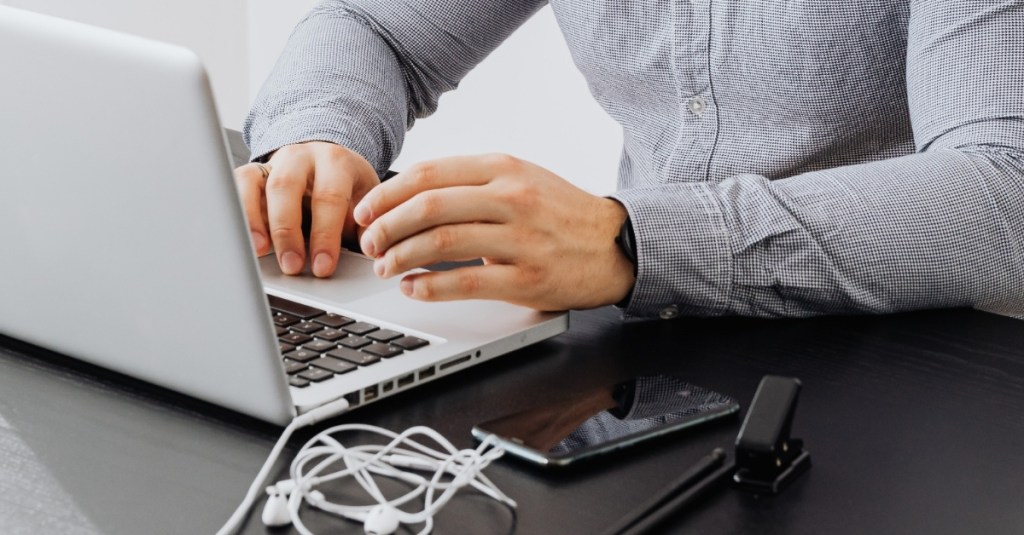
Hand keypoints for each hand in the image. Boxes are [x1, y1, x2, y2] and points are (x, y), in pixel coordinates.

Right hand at [233, 142, 379, 276]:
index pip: (329, 197)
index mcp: (336, 162)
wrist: (330, 163)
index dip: (325, 235)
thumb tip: (374, 254)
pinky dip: (238, 213)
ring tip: (259, 253)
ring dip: (254, 221)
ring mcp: (273, 164)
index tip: (323, 266)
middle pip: (287, 187)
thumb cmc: (348, 188)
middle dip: (288, 231)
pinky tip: (241, 239)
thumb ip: (368, 227)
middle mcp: (301, 157)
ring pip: (254, 184)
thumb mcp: (367, 202)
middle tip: (292, 266)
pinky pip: (236, 187)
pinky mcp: (252, 174)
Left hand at [353, 154, 635, 310]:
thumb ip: (472, 181)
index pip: (429, 173)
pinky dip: (430, 287)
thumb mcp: (521, 178)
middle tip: (368, 244)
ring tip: (385, 267)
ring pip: (442, 242)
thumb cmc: (559, 213)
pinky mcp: (527, 277)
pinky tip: (413, 289)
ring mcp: (521, 238)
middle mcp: (512, 197)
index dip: (387, 193)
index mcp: (504, 167)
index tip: (366, 212)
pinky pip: (467, 282)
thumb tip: (408, 195)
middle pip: (429, 206)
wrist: (616, 245)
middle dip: (387, 227)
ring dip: (402, 257)